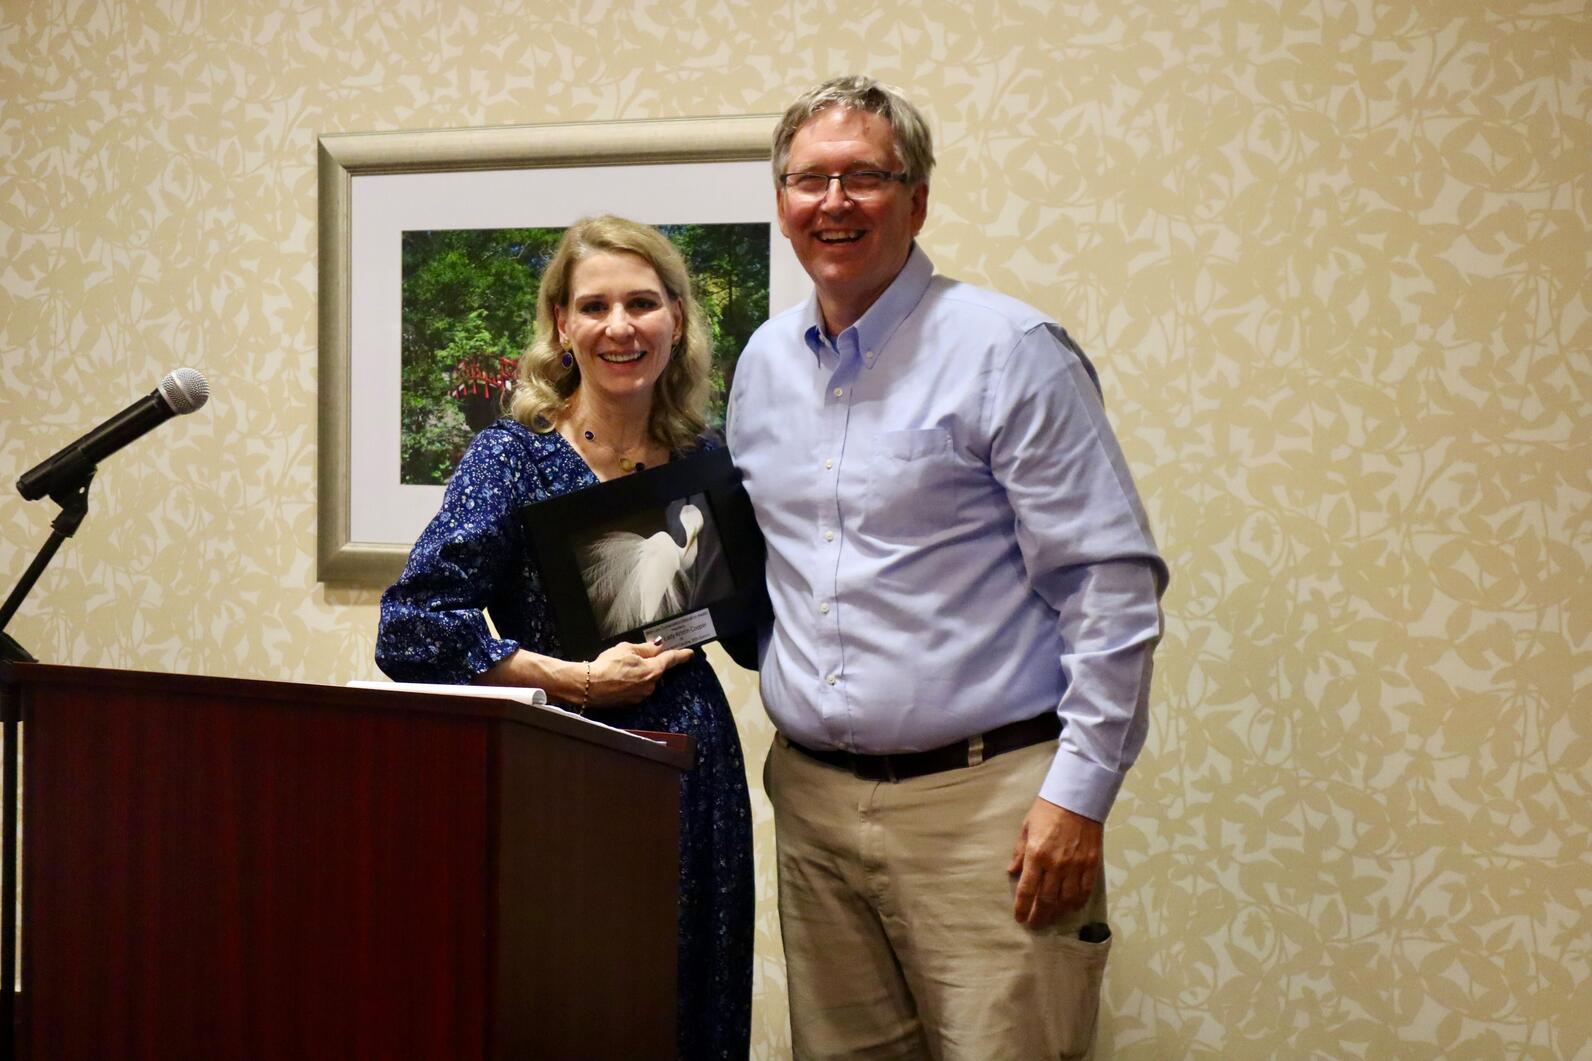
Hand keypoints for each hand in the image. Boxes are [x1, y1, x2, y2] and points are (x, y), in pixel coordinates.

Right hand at [585, 639, 692, 707]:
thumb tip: (657, 647)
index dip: (681, 655)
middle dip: (650, 663)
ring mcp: (641, 696)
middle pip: (657, 671)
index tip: (689, 654)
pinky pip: (636, 689)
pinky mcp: (630, 703)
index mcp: (653, 670)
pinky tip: (618, 678)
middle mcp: (650, 685)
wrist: (588, 686)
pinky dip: (631, 683)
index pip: (671, 660)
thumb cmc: (606, 665)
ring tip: (620, 668)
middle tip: (635, 657)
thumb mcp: (627, 649)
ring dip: (639, 674)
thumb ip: (645, 648)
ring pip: (646, 680)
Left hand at [1007, 797, 1101, 928]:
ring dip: (1058, 912)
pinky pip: (1085, 890)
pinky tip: (1072, 907)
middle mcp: (1055, 864)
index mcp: (1036, 854)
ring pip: (1066, 899)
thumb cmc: (1047, 810)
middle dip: (1039, 916)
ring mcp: (1075, 866)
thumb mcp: (1026, 828)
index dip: (1022, 907)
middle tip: (1035, 924)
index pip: (1026, 889)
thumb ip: (1019, 852)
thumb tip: (1012, 872)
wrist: (1077, 798)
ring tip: (1052, 917)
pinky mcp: (1091, 864)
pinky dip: (1078, 902)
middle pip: (1046, 899)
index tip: (1019, 918)